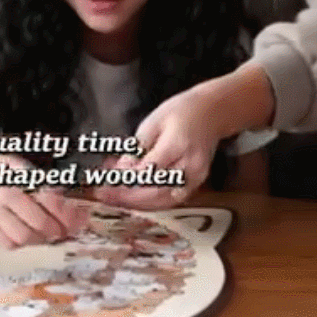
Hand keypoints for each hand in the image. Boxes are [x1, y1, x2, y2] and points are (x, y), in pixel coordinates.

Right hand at [0, 156, 89, 248]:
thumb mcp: (22, 164)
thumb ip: (44, 183)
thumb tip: (70, 206)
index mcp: (17, 173)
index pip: (50, 199)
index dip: (69, 213)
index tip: (82, 218)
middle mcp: (3, 193)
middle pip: (40, 223)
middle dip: (59, 230)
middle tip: (68, 230)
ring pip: (25, 237)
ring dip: (42, 239)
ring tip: (49, 233)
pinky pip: (7, 244)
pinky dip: (22, 243)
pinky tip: (28, 235)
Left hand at [93, 85, 227, 209]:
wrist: (211, 112)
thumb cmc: (180, 112)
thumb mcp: (152, 123)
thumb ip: (136, 149)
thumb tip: (120, 171)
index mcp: (176, 146)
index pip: (147, 172)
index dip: (124, 182)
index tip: (105, 184)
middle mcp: (189, 166)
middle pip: (155, 192)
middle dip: (127, 198)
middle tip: (106, 196)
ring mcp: (196, 178)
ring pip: (164, 202)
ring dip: (138, 204)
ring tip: (116, 199)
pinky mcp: (197, 184)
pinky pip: (172, 200)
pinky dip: (152, 202)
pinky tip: (134, 198)